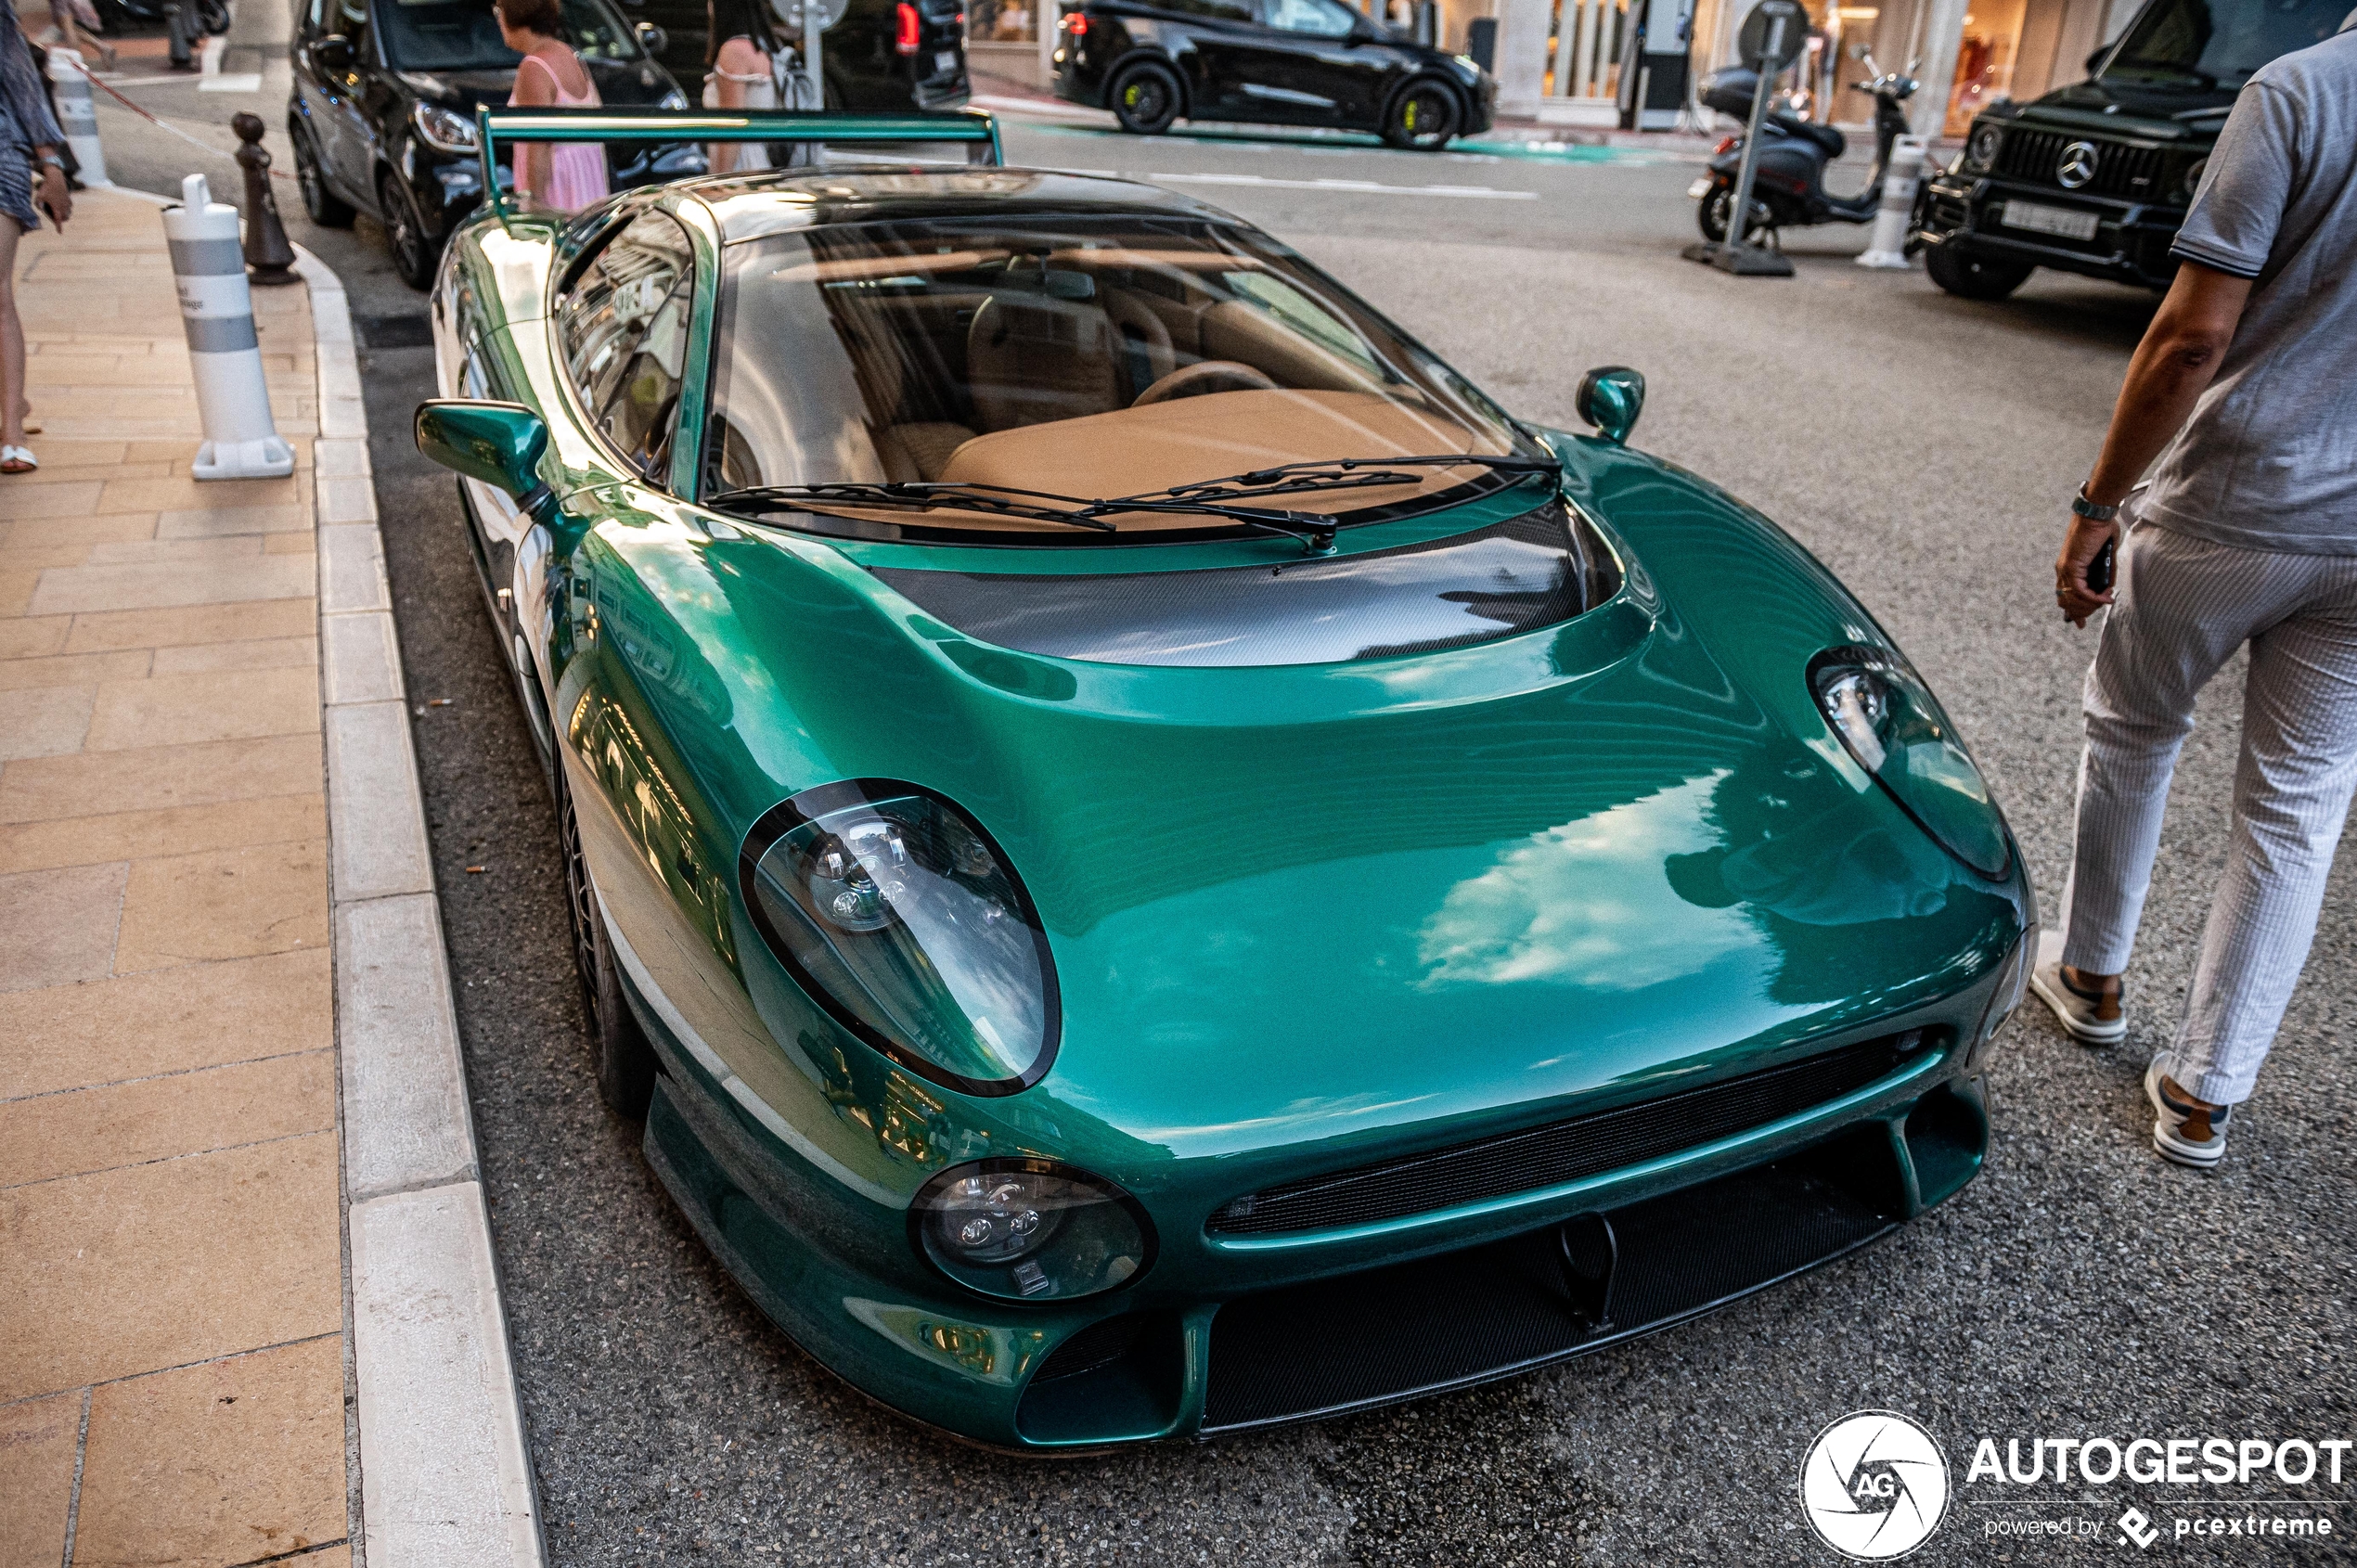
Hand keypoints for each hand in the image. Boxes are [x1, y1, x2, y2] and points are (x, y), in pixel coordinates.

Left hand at [35, 164, 69, 229]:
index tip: (60, 232)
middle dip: (61, 220)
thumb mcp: (39, 195)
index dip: (59, 227)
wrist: (55, 178)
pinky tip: (64, 206)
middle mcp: (63, 207)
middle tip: (57, 220)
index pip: (58, 220)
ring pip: (68, 213)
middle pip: (65, 218)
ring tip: (61, 214)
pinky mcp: (69, 198)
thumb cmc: (46, 187)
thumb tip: (40, 209)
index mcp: (56, 208)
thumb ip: (38, 204)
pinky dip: (67, 208)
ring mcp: (67, 202)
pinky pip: (70, 206)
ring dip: (65, 215)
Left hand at [2055, 513, 2117, 628]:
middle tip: (2097, 611)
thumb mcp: (2104, 558)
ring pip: (2073, 599)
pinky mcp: (2071, 566)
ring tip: (2103, 601)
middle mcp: (2063, 571)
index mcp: (2068, 569)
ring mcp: (2065, 569)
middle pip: (2067, 602)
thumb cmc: (2101, 531)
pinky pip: (2080, 590)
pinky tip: (2104, 598)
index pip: (2065, 597)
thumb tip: (2106, 591)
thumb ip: (2103, 575)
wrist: (2096, 515)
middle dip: (2083, 612)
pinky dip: (2093, 597)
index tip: (2080, 624)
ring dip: (2090, 605)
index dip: (2073, 612)